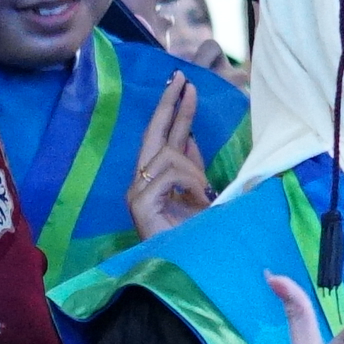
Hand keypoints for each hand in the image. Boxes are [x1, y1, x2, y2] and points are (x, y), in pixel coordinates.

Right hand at [123, 72, 210, 238]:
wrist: (192, 265)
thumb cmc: (198, 234)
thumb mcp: (202, 192)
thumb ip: (194, 167)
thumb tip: (192, 135)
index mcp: (159, 178)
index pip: (166, 136)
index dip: (177, 110)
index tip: (187, 85)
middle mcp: (143, 182)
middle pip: (154, 134)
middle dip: (170, 105)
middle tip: (183, 78)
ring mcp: (137, 194)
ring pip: (166, 155)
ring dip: (193, 169)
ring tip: (206, 192)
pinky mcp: (138, 205)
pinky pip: (167, 175)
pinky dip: (189, 182)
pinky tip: (198, 198)